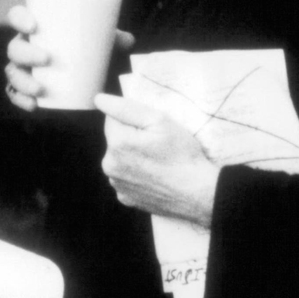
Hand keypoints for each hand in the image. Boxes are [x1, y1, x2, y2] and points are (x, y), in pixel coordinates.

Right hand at [4, 12, 134, 111]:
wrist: (91, 80)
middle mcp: (26, 47)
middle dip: (25, 53)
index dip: (19, 18)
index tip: (34, 25)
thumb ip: (114, 40)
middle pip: (14, 47)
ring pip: (12, 72)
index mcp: (38, 29)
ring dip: (22, 81)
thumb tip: (128, 40)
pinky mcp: (26, 89)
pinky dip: (21, 99)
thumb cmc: (90, 53)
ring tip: (39, 89)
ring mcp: (24, 69)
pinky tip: (33, 105)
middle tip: (46, 59)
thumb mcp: (103, 45)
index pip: (18, 17)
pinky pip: (14, 94)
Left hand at [97, 91, 220, 223]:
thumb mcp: (160, 121)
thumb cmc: (183, 155)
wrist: (198, 194)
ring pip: (120, 159)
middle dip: (132, 138)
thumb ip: (126, 108)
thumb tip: (99, 99)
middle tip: (158, 145)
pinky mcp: (125, 198)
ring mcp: (117, 185)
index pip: (112, 118)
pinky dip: (136, 175)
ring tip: (158, 162)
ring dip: (133, 157)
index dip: (134, 120)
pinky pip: (127, 178)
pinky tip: (155, 176)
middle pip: (115, 140)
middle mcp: (109, 165)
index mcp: (117, 143)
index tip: (152, 129)